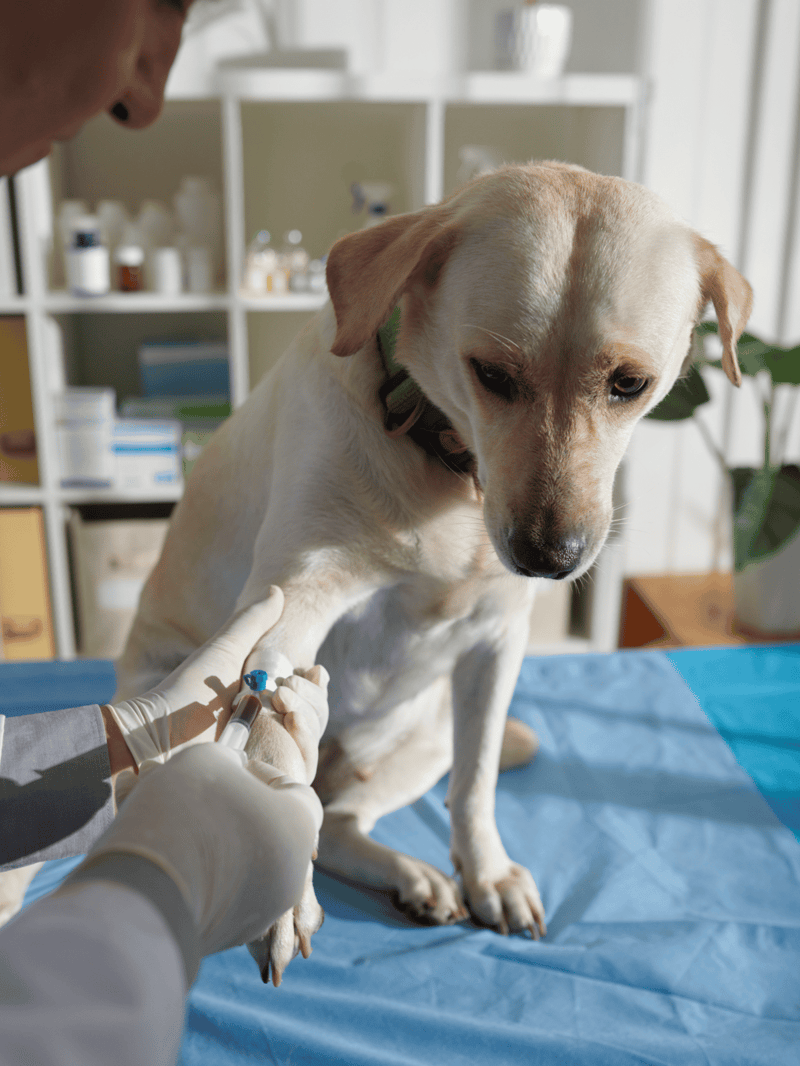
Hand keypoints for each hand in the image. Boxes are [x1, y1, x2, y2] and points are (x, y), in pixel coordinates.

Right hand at [69, 744, 323, 957]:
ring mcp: (254, 914)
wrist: (144, 895)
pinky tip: (146, 846)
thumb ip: (226, 760)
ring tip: (152, 808)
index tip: (232, 765)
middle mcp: (287, 877)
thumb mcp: (207, 759)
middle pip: (258, 828)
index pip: (295, 793)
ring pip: (229, 861)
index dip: (263, 773)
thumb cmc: (186, 811)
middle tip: (186, 786)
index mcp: (299, 831)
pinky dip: (184, 868)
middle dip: (222, 803)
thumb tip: (228, 770)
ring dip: (196, 833)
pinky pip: (206, 891)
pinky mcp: (217, 939)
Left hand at [106, 587, 326, 773]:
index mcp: (264, 705)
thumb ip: (252, 622)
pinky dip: (305, 743)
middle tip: (288, 688)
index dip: (316, 686)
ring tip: (285, 703)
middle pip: (316, 718)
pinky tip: (291, 723)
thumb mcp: (224, 650)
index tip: (316, 671)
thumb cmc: (185, 692)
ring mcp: (269, 760)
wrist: (155, 738)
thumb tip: (278, 590)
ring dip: (310, 717)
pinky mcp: (266, 782)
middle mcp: (269, 733)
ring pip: (312, 742)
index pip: (308, 698)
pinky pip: (303, 769)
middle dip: (312, 699)